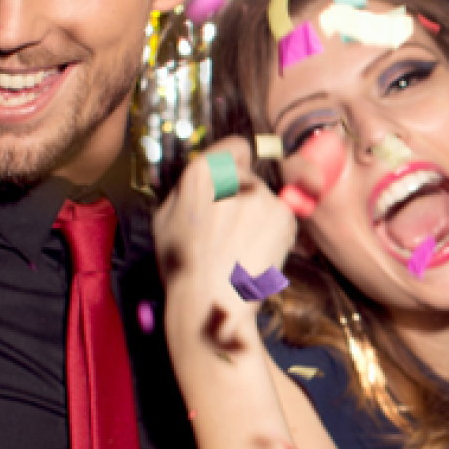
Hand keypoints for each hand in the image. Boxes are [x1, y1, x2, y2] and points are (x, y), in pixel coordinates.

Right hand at [154, 138, 296, 343]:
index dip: (236, 161)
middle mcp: (236, 177)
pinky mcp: (284, 216)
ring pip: (266, 199)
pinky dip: (275, 231)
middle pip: (249, 177)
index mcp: (202, 172)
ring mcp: (263, 196)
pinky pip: (282, 217)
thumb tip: (203, 174)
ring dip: (259, 216)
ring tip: (241, 247)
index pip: (236, 146)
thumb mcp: (165, 217)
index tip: (236, 173)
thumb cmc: (182, 264)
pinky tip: (256, 252)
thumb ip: (188, 187)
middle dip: (242, 196)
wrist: (212, 302)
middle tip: (230, 229)